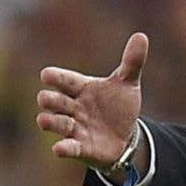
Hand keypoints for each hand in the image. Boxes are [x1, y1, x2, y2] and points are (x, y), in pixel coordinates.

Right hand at [37, 32, 147, 168]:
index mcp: (82, 88)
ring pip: (58, 124)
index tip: (46, 74)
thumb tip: (141, 36)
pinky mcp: (81, 148)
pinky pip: (70, 148)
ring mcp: (76, 128)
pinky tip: (58, 149)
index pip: (66, 80)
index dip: (57, 78)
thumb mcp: (128, 83)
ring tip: (44, 120)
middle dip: (51, 100)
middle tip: (45, 98)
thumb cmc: (118, 106)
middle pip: (57, 102)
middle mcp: (74, 107)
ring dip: (52, 122)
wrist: (125, 135)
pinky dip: (64, 148)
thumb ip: (132, 62)